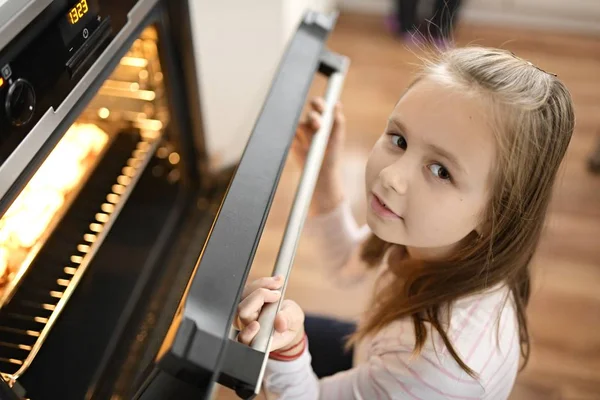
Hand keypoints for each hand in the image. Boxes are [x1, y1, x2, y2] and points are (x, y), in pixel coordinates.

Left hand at [235, 276, 304, 352]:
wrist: (287, 316)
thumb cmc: (290, 323)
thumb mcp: (294, 323)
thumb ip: (288, 322)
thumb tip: (280, 322)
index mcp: (258, 339)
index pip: (245, 338)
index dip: (247, 333)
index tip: (257, 325)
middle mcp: (247, 326)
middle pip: (243, 311)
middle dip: (259, 297)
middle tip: (278, 294)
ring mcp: (244, 312)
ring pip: (244, 296)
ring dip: (261, 285)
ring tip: (278, 283)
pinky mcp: (245, 300)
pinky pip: (247, 289)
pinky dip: (261, 283)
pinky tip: (274, 283)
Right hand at [293, 97, 345, 215]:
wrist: (321, 174)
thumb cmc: (332, 157)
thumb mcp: (337, 139)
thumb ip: (338, 122)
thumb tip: (337, 105)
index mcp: (325, 121)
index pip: (320, 107)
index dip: (319, 104)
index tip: (322, 109)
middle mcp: (312, 124)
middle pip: (310, 113)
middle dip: (313, 116)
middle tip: (319, 125)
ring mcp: (302, 133)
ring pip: (300, 123)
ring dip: (306, 127)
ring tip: (315, 136)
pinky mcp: (293, 142)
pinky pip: (290, 134)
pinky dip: (292, 134)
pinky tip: (298, 140)